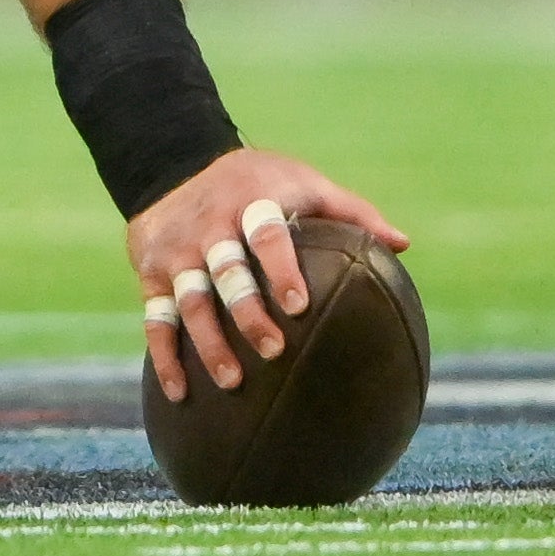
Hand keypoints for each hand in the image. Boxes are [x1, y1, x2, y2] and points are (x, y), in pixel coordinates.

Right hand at [129, 148, 404, 402]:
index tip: (298, 306)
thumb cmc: (259, 182)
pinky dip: (165, 356)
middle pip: (225, 270)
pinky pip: (156, 317)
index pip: (265, 234)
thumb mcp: (303, 182)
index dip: (280, 268)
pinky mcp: (152, 271)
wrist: (173, 164)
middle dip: (246, 312)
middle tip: (273, 350)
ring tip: (231, 380)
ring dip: (208, 341)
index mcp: (252, 200)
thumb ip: (350, 211)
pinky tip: (181, 391)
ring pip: (189, 299)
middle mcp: (209, 225)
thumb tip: (402, 245)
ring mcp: (177, 250)